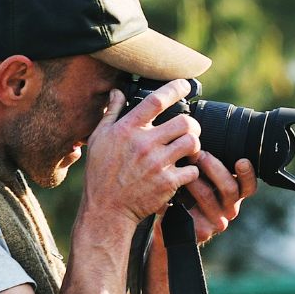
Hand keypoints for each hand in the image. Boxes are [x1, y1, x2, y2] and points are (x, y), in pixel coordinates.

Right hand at [82, 80, 202, 227]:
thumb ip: (111, 113)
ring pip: (192, 143)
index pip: (156, 101)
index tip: (185, 84)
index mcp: (127, 129)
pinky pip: (193, 169)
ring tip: (189, 149)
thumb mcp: (99, 139)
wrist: (107, 209)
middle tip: (190, 129)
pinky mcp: (168, 183)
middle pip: (184, 122)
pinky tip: (186, 171)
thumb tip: (117, 91)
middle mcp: (143, 144)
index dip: (174, 89)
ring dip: (195, 145)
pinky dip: (193, 170)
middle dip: (192, 124)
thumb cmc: (101, 173)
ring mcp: (157, 164)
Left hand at [180, 151, 257, 243]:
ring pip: (208, 195)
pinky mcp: (202, 231)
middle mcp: (230, 209)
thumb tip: (205, 139)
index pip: (249, 186)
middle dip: (214, 167)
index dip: (248, 174)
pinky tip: (174, 186)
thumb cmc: (187, 196)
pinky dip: (182, 194)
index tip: (241, 160)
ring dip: (194, 177)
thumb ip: (210, 167)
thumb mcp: (202, 180)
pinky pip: (192, 208)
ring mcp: (217, 222)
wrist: (172, 225)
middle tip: (199, 154)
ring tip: (181, 165)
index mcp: (235, 196)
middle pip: (230, 188)